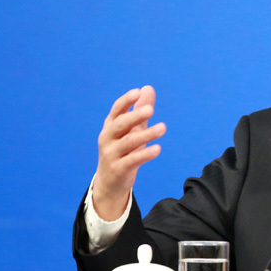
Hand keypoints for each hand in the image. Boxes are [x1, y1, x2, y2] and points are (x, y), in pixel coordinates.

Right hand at [92, 86, 165, 220]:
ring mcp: (111, 154)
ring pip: (128, 142)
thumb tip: (148, 88)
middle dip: (135, 116)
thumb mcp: (131, 130)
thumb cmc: (123, 151)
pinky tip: (158, 149)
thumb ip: (140, 110)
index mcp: (110, 126)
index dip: (126, 101)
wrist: (110, 182)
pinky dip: (145, 154)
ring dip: (146, 135)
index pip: (116, 111)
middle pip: (120, 124)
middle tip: (151, 109)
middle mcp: (107, 138)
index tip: (137, 92)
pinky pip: (132, 160)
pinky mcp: (118, 169)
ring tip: (163, 128)